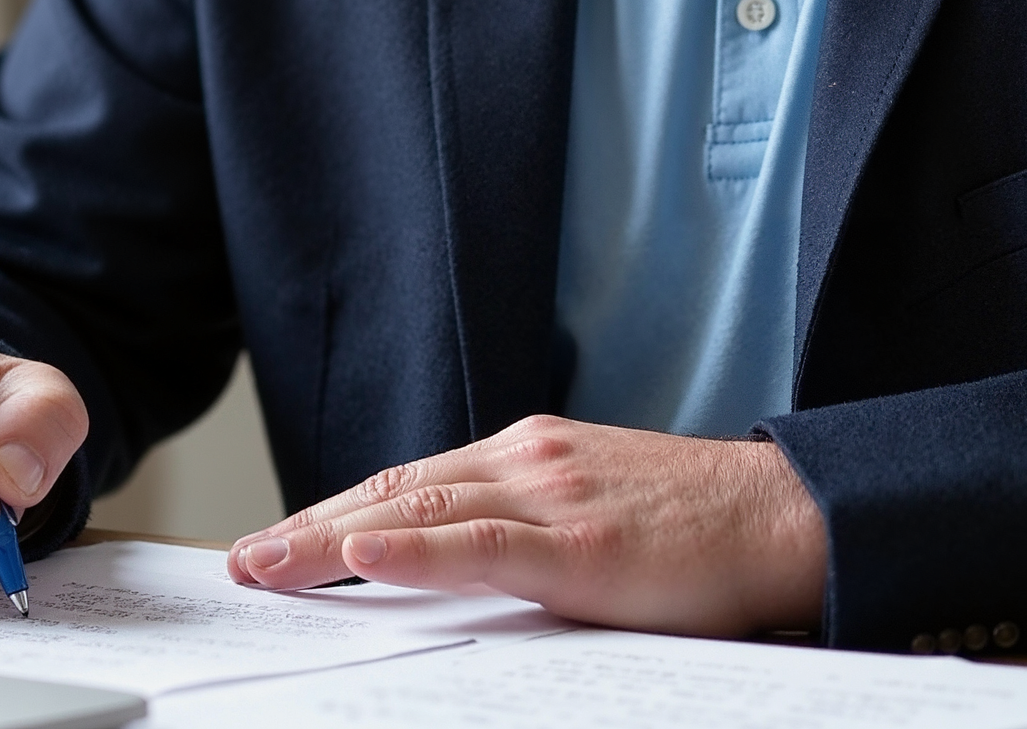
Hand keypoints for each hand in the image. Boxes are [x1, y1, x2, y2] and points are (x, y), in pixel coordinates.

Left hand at [225, 415, 825, 635]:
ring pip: (417, 511)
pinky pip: (478, 544)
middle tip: (240, 562)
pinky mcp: (580, 545)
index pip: (408, 483)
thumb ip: (525, 530)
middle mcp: (526, 461)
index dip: (334, 513)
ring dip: (327, 539)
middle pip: (393, 491)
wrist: (785, 516)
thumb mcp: (594, 513)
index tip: (277, 542)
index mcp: (528, 456)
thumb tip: (454, 571)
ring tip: (264, 565)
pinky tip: (358, 551)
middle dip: (309, 528)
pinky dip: (411, 547)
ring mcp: (550, 496)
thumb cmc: (697, 526)